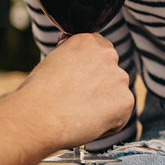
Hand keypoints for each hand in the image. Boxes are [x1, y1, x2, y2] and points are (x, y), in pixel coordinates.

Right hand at [17, 32, 133, 148]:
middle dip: (99, 88)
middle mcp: (108, 54)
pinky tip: (86, 123)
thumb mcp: (54, 61)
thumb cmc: (38, 93)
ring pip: (116, 96)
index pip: (100, 53)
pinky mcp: (126, 101)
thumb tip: (80, 64)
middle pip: (111, 74)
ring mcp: (119, 78)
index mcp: (88, 40)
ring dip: (103, 105)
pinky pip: (119, 116)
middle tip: (77, 101)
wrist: (39, 116)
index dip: (89, 71)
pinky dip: (107, 124)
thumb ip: (75, 59)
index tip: (76, 82)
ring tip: (78, 112)